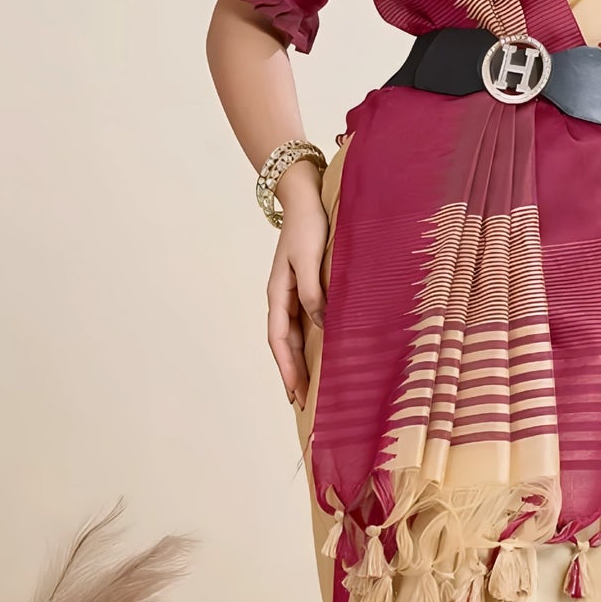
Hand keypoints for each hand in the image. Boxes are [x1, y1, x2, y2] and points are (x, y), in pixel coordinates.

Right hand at [266, 173, 328, 411]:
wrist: (304, 197)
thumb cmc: (308, 227)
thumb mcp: (309, 260)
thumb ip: (313, 293)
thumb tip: (321, 324)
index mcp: (277, 295)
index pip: (279, 341)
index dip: (287, 368)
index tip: (296, 393)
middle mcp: (282, 299)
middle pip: (286, 345)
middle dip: (293, 374)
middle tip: (304, 404)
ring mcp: (292, 294)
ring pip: (295, 337)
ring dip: (301, 362)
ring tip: (311, 388)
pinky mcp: (306, 288)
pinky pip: (305, 323)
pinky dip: (311, 343)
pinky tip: (323, 353)